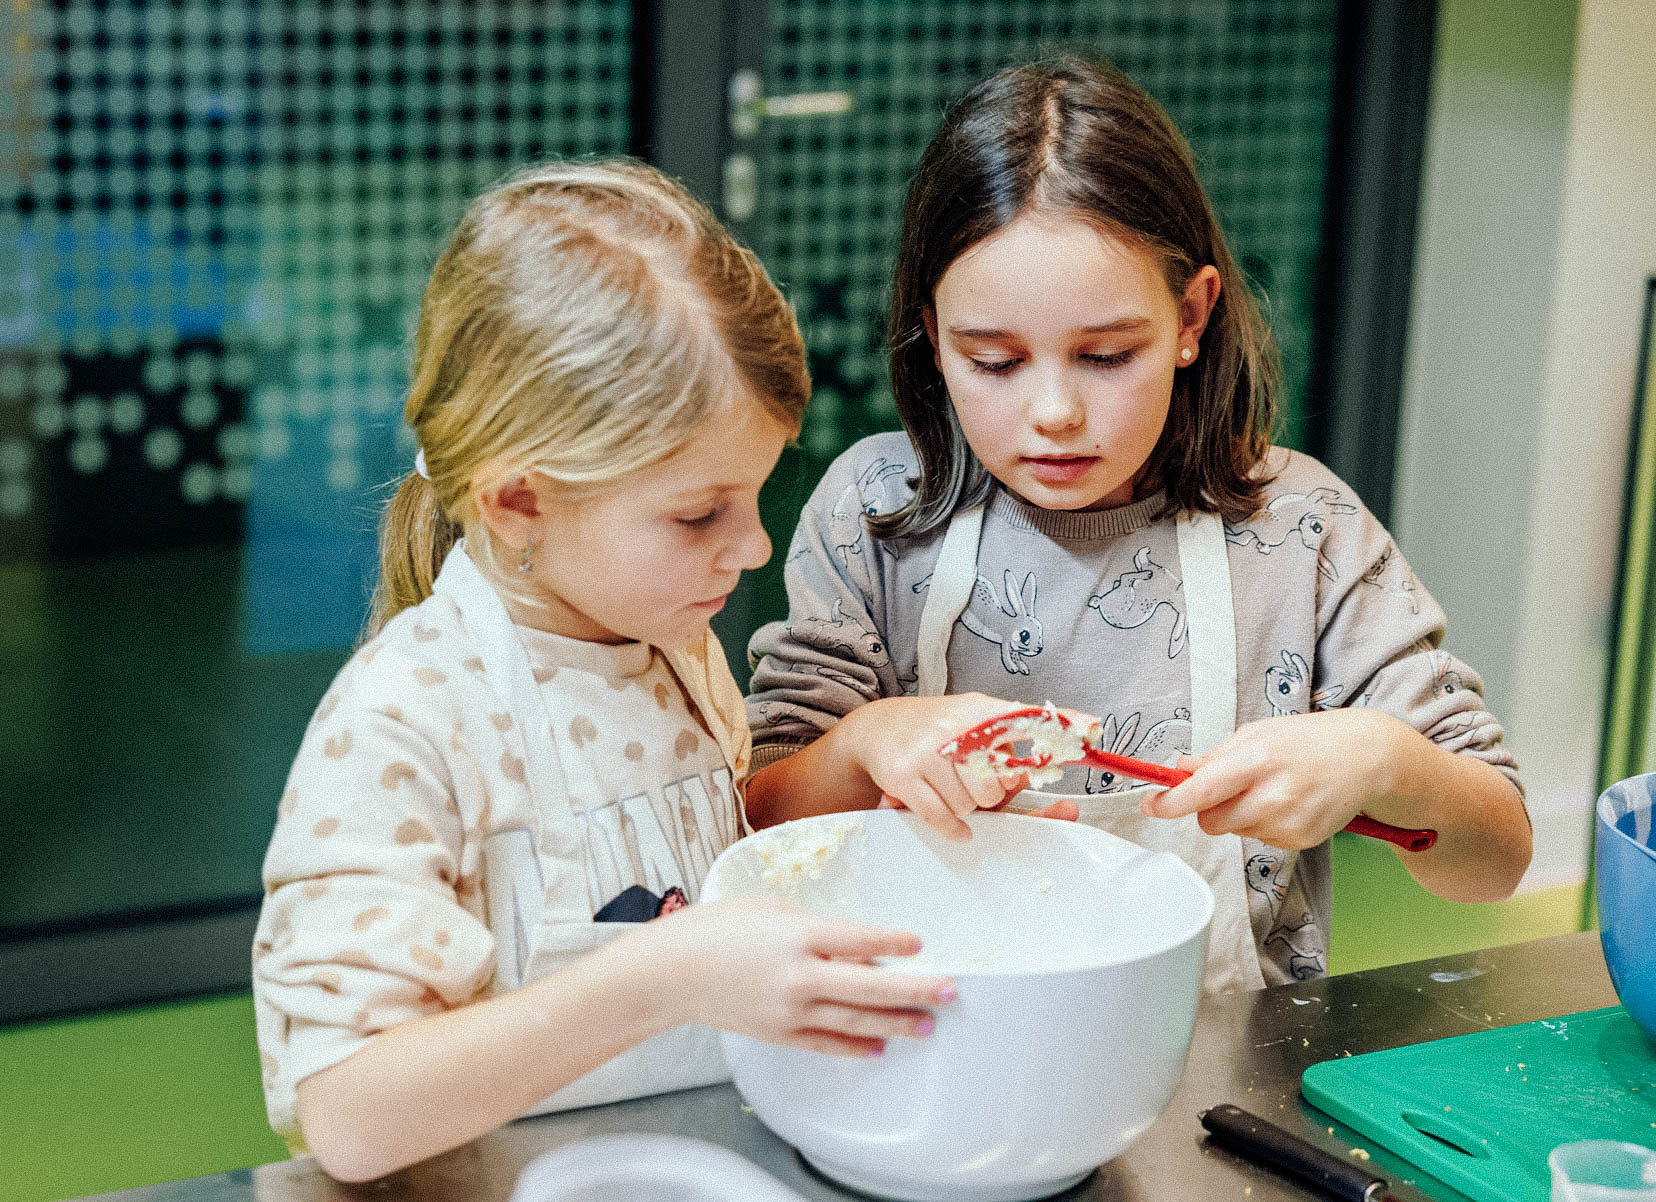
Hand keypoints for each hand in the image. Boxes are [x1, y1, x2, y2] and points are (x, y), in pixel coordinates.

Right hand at [652, 898, 954, 1056]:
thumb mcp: (768, 909)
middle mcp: (797, 976)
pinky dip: (855, 1048)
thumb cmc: (715, 930)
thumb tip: (850, 943)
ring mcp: (789, 1010)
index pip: (858, 940)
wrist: (671, 972)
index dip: (892, 943)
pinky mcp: (778, 1033)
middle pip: (869, 987)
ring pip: (854, 1021)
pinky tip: (879, 1048)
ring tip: (927, 1025)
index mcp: (796, 936)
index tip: (919, 943)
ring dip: (895, 1024)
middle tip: (949, 991)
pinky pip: (826, 1044)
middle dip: (914, 989)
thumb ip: (812, 925)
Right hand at [842, 693, 1059, 839]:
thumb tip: (1058, 774)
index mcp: (980, 711)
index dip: (1062, 724)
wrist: (876, 727)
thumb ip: (1013, 752)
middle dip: (987, 795)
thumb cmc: (937, 735)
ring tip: (946, 789)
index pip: (1027, 717)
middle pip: (997, 784)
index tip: (1090, 730)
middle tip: (968, 783)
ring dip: (963, 807)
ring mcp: (927, 749)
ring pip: (969, 804)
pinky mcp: (903, 773)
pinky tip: (953, 823)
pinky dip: (951, 826)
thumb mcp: (974, 728)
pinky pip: (942, 816)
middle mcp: (955, 725)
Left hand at [1142, 708, 1407, 848]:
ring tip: (1270, 790)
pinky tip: (1288, 804)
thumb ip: (1216, 756)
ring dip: (1239, 816)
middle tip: (1228, 789)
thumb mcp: (1258, 733)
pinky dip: (1263, 825)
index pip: (1202, 790)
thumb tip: (1179, 770)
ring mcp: (1290, 822)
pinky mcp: (1302, 841)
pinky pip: (1260, 840)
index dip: (1170, 802)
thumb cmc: (1307, 740)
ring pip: (1234, 832)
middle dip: (1207, 809)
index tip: (1150, 806)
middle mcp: (1274, 795)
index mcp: (1258, 760)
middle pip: (1211, 821)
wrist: (1366, 757)